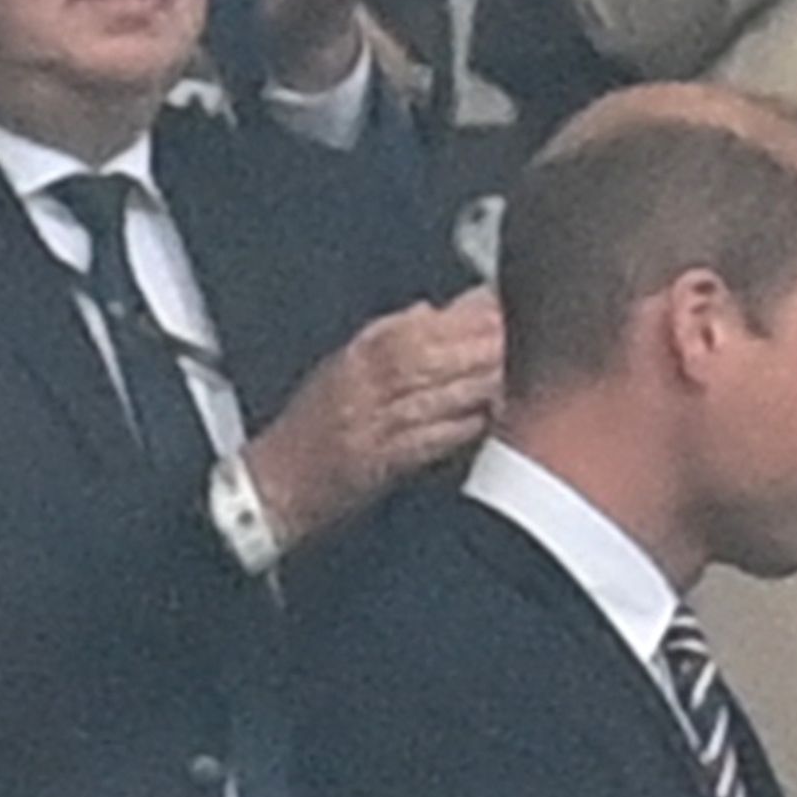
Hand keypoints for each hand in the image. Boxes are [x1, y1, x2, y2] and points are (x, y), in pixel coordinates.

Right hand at [241, 286, 502, 546]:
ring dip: (482, 382)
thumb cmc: (309, 430)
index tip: (500, 308)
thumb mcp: (344, 366)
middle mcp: (364, 386)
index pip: (420, 324)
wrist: (274, 487)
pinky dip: (465, 426)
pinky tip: (491, 418)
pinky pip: (433, 439)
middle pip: (435, 356)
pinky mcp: (385, 464)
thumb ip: (392, 335)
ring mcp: (375, 425)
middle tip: (521, 337)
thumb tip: (437, 311)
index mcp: (357, 356)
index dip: (466, 316)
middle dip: (483, 345)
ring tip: (516, 372)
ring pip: (438, 394)